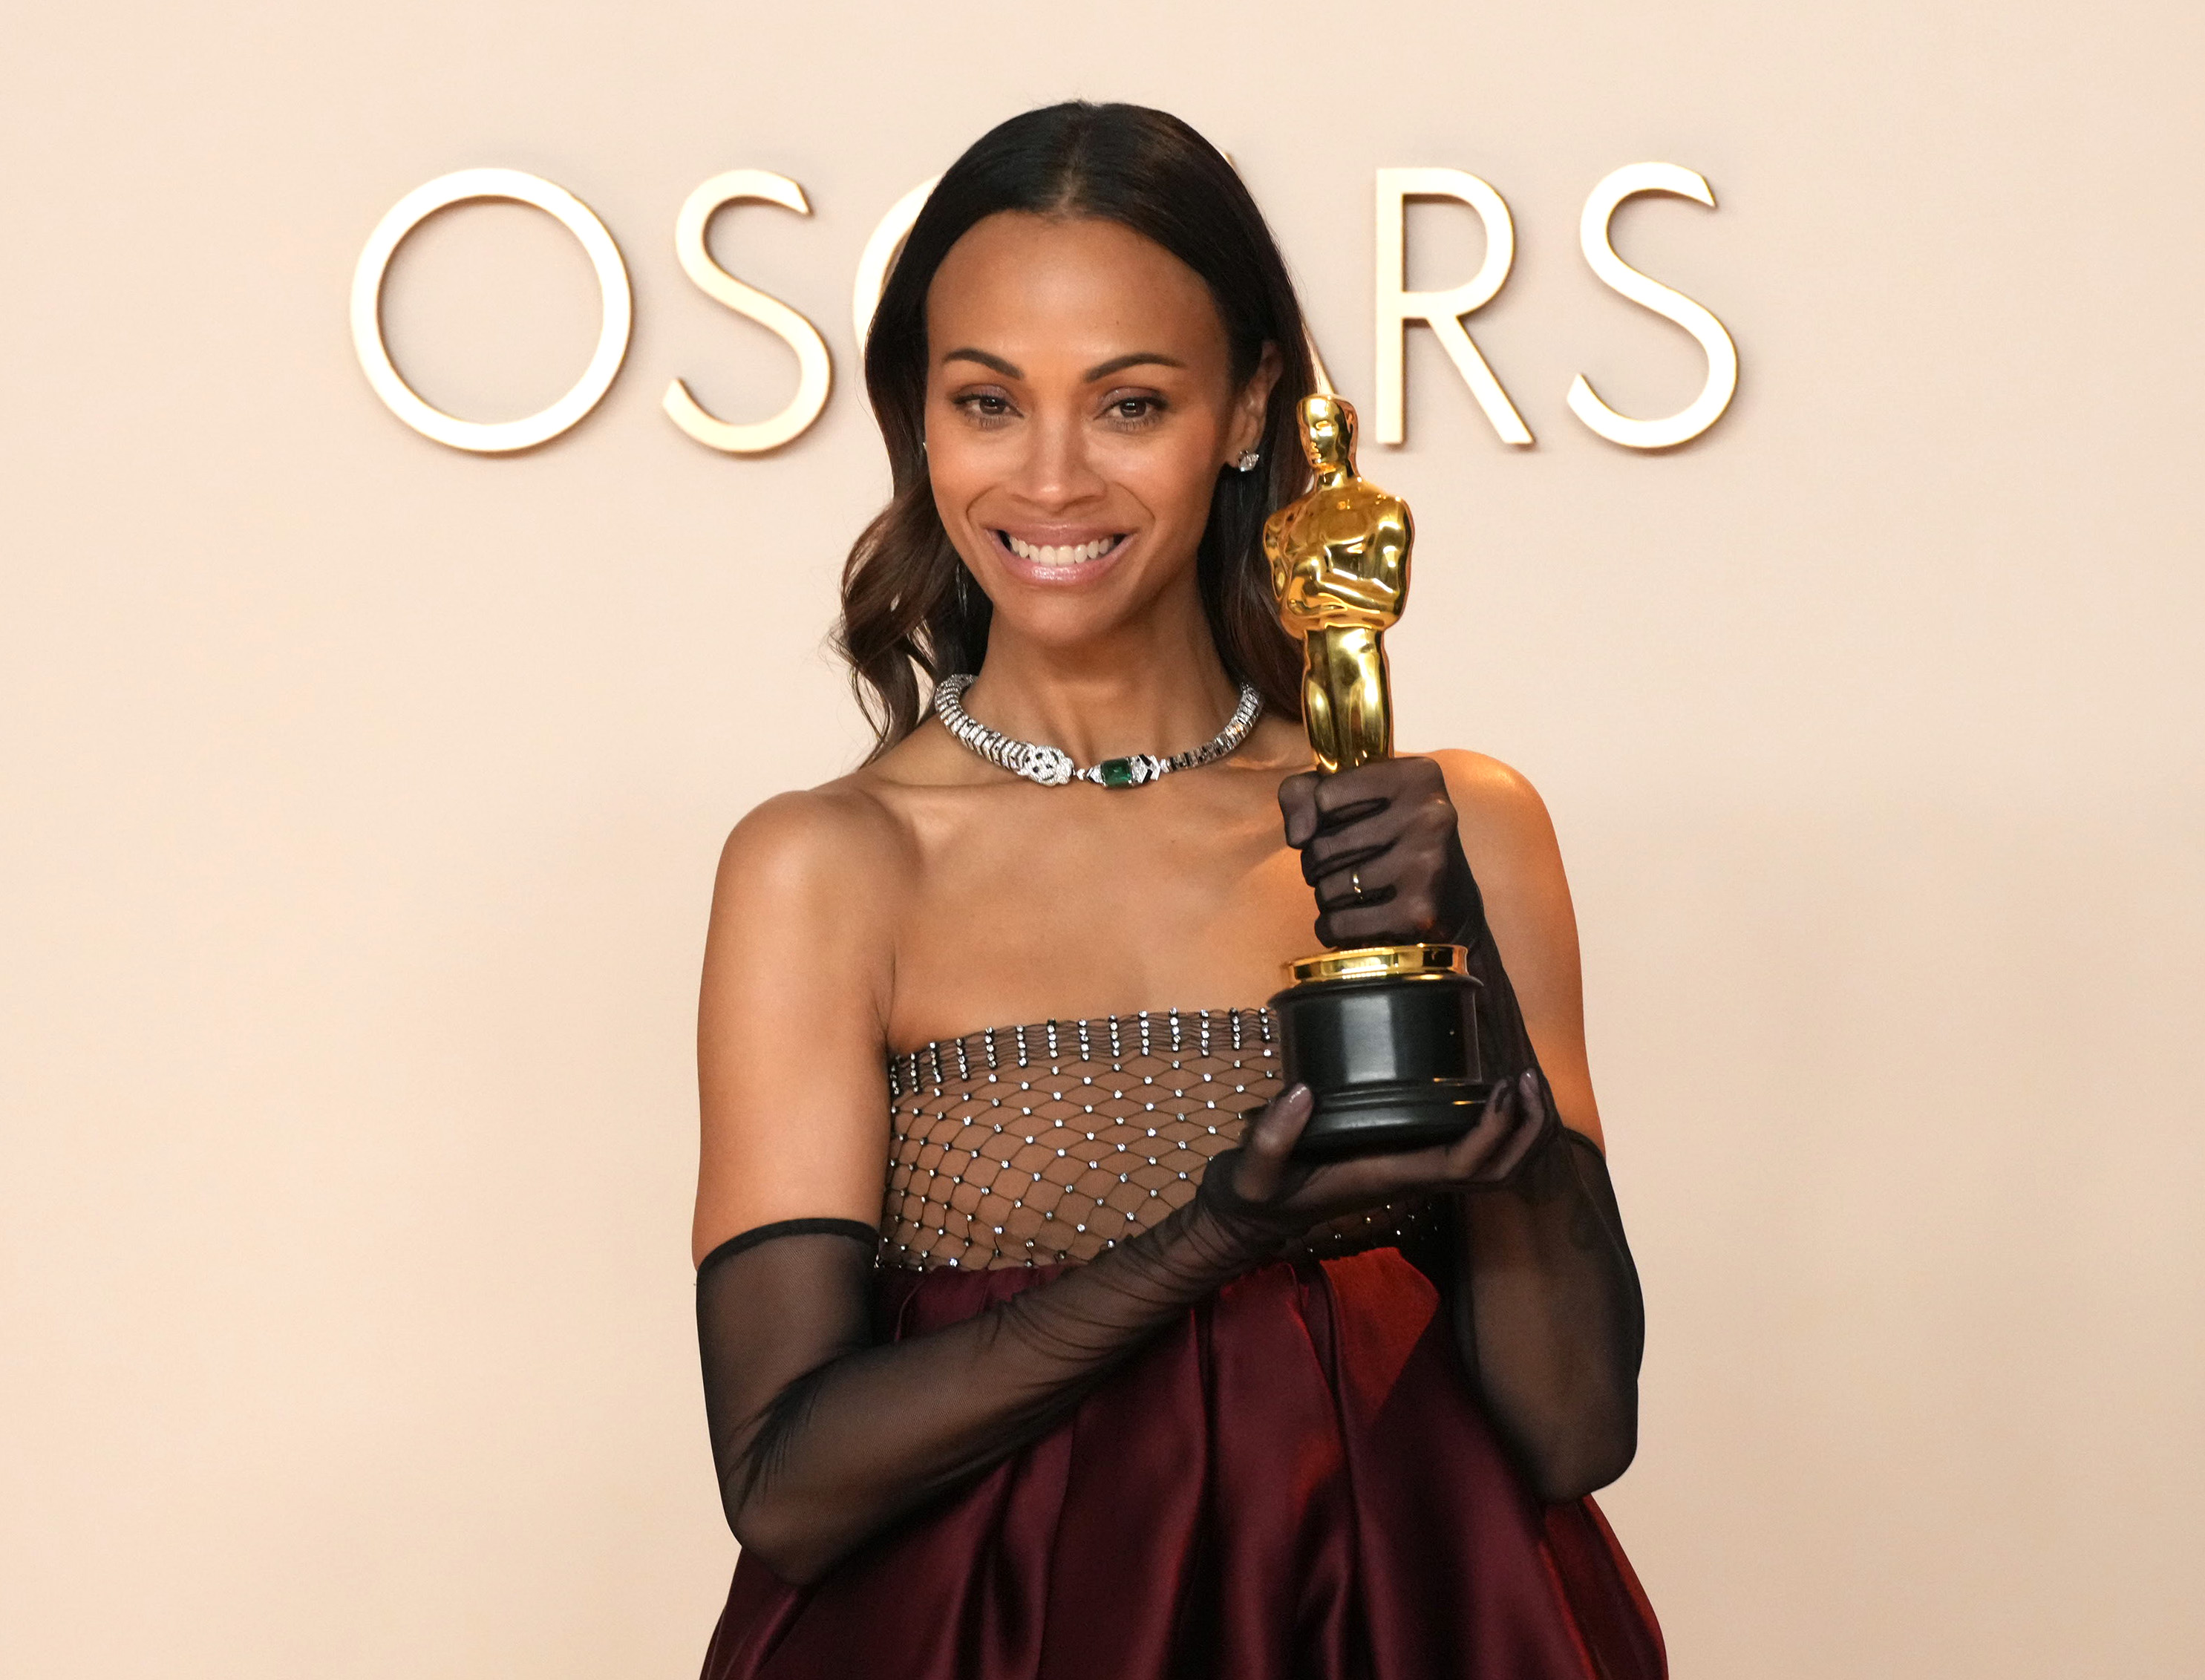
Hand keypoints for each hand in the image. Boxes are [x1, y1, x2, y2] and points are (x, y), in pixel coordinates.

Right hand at [1197, 1073, 1559, 1242]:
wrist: (1256, 1220)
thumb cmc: (1259, 1194)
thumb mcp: (1253, 1170)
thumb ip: (1272, 1137)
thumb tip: (1302, 1092)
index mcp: (1386, 1179)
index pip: (1459, 1166)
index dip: (1491, 1132)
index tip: (1502, 1087)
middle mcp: (1411, 1182)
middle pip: (1496, 1175)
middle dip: (1524, 1131)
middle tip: (1528, 1077)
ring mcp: (1415, 1177)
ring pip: (1494, 1171)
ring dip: (1521, 1132)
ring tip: (1526, 1080)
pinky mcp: (1409, 1165)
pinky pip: (1474, 1158)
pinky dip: (1500, 1131)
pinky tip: (1496, 1095)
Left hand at [1278, 757, 1483, 950]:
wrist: (1453, 903)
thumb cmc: (1392, 841)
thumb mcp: (1356, 798)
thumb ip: (1304, 793)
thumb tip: (1297, 835)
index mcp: (1418, 777)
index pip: (1323, 795)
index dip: (1318, 818)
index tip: (1340, 826)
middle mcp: (1430, 815)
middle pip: (1323, 845)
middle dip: (1316, 863)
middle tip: (1338, 867)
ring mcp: (1427, 864)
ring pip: (1329, 888)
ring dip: (1325, 897)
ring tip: (1350, 893)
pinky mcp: (1419, 911)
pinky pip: (1341, 923)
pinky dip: (1331, 928)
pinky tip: (1350, 922)